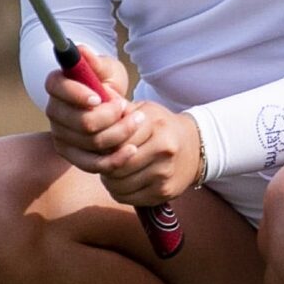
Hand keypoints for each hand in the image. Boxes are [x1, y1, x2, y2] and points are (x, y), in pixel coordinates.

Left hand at [41, 52, 201, 207]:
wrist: (195, 148)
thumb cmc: (161, 126)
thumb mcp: (143, 109)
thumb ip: (117, 106)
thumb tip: (89, 87)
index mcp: (155, 125)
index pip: (115, 138)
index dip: (100, 142)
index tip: (95, 140)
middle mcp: (163, 149)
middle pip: (115, 163)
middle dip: (102, 162)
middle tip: (98, 157)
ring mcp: (165, 173)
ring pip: (120, 183)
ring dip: (108, 178)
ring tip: (109, 168)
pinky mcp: (164, 192)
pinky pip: (130, 196)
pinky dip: (119, 190)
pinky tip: (121, 180)